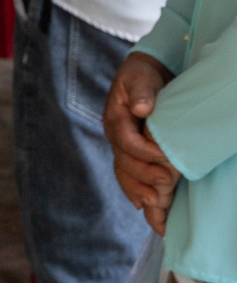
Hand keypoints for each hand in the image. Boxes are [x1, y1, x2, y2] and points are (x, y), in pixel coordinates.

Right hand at [105, 52, 179, 231]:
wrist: (143, 77)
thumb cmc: (142, 76)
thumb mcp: (139, 77)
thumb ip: (139, 91)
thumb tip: (139, 107)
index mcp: (115, 117)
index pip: (125, 140)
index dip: (144, 152)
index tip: (164, 159)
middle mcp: (115, 135)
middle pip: (124, 161)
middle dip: (144, 176)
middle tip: (167, 182)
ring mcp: (121, 147)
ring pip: (124, 173)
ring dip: (138, 190)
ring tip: (155, 204)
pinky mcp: (131, 154)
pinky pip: (128, 176)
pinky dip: (134, 192)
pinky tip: (143, 206)